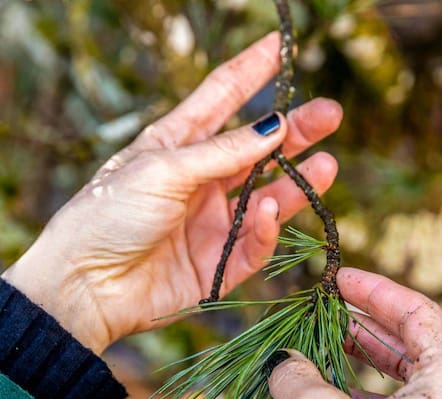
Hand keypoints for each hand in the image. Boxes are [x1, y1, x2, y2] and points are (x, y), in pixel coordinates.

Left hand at [1, 32, 341, 352]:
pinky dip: (267, 227)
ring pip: (270, 195)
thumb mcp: (163, 169)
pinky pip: (256, 243)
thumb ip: (224, 151)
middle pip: (259, 148)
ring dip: (298, 179)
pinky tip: (270, 210)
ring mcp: (213, 221)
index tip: (281, 46)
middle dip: (296, 130)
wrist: (86, 285)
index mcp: (176, 145)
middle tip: (331, 114)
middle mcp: (201, 180)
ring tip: (327, 164)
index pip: (222, 98)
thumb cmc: (107, 216)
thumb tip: (276, 125)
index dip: (252, 71)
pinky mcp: (221, 264)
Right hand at [267, 268, 441, 398]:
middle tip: (328, 314)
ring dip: (366, 372)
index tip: (339, 279)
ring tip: (323, 355)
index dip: (377, 291)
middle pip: (420, 356)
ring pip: (411, 397)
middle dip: (371, 331)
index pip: (423, 318)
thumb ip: (298, 373)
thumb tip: (284, 362)